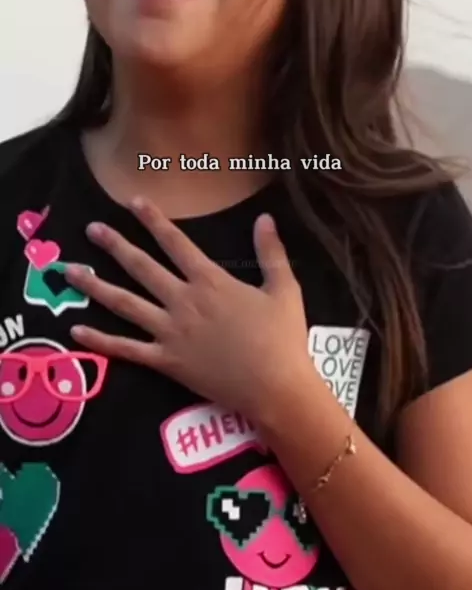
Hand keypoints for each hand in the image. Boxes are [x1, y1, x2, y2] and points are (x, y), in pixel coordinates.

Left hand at [66, 198, 312, 422]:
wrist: (276, 387)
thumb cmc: (282, 338)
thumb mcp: (284, 288)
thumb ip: (271, 252)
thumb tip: (265, 217)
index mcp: (210, 281)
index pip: (176, 243)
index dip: (154, 220)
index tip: (133, 201)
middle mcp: (183, 301)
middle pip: (141, 268)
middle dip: (114, 246)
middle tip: (90, 229)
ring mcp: (170, 332)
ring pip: (125, 304)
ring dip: (96, 286)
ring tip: (70, 272)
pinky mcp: (166, 361)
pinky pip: (127, 349)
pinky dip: (101, 340)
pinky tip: (76, 329)